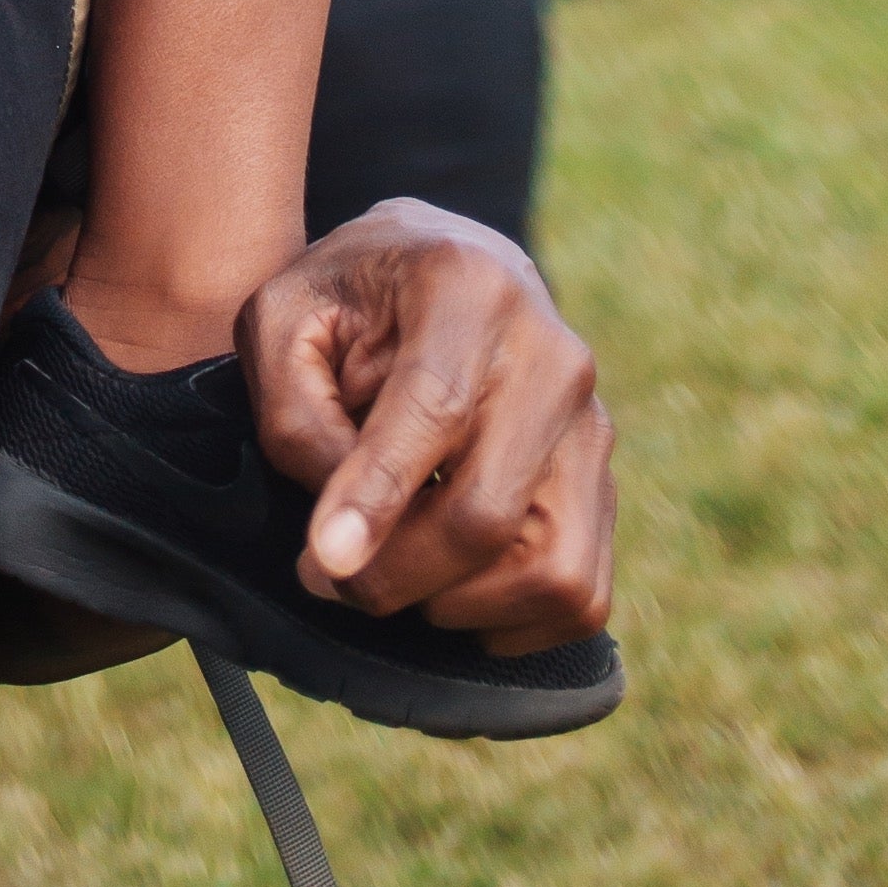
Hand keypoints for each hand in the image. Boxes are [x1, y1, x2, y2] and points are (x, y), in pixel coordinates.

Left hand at [240, 200, 615, 649]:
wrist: (438, 263)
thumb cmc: (345, 296)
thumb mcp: (282, 318)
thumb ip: (296, 417)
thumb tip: (344, 538)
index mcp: (467, 286)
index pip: (434, 409)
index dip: (377, 495)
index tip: (325, 561)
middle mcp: (551, 353)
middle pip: (490, 510)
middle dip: (400, 571)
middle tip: (329, 576)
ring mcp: (591, 422)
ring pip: (553, 569)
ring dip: (459, 604)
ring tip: (395, 574)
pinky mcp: (605, 479)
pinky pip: (581, 595)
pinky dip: (511, 622)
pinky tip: (449, 588)